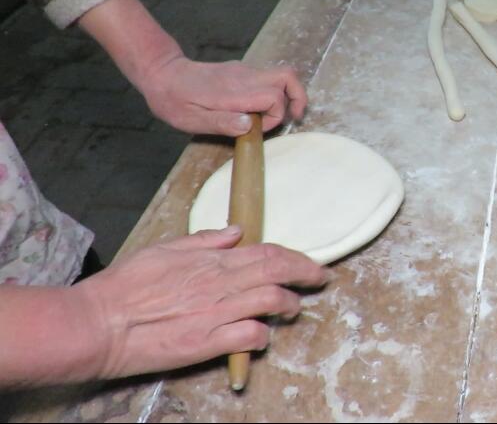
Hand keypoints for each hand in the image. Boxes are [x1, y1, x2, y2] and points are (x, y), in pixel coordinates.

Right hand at [73, 227, 330, 379]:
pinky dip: (263, 336)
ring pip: (270, 302)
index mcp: (210, 261)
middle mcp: (219, 284)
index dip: (296, 257)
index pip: (266, 252)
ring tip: (292, 309)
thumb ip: (204, 240)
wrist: (98, 323)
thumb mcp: (165, 249)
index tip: (312, 264)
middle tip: (321, 280)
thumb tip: (237, 231)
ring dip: (288, 306)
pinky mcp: (206, 343)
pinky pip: (249, 336)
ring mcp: (215, 314)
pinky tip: (262, 336)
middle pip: (276, 273)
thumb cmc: (125, 286)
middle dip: (306, 275)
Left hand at [139, 55, 307, 135]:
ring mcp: (244, 71)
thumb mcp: (190, 119)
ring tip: (278, 116)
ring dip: (287, 95)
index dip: (276, 116)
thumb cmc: (172, 99)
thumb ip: (222, 122)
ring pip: (282, 75)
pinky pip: (268, 78)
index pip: (274, 97)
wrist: (161, 71)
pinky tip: (259, 109)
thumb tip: (250, 125)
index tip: (259, 129)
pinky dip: (275, 92)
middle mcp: (244, 77)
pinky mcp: (241, 71)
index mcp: (233, 91)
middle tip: (292, 118)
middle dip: (297, 98)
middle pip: (288, 77)